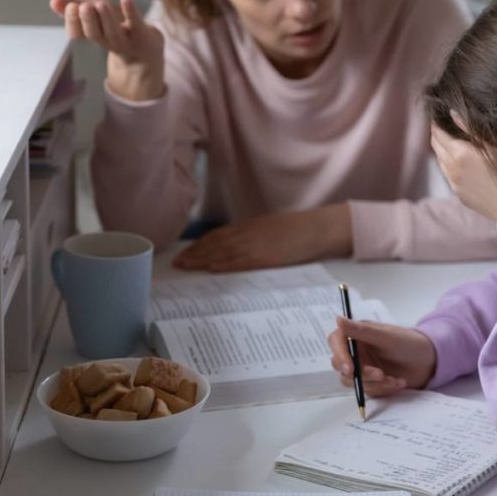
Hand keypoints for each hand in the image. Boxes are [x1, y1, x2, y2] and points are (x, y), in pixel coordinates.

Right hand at [49, 0, 164, 100]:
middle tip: (83, 7)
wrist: (149, 53)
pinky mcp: (145, 35)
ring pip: (114, 33)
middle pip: (96, 35)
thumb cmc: (118, 30)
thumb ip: (76, 9)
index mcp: (95, 36)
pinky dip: (131, 13)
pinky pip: (137, 25)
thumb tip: (53, 1)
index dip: (73, 22)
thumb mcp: (97, 18)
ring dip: (106, 19)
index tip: (70, 7)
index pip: (79, 34)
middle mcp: (109, 41)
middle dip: (88, 21)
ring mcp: (128, 40)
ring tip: (100, 4)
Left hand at [172, 204, 352, 271]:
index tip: (184, 253)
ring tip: (187, 268)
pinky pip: (242, 261)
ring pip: (223, 252)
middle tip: (177, 264)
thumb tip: (236, 247)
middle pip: (215, 244)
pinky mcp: (267, 257)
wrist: (319, 228)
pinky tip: (212, 269)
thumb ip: (253, 236)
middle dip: (194, 254)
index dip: (199, 245)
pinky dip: (225, 264)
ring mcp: (257, 245)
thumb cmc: (299, 229)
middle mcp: (249, 234)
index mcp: (250, 226)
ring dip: (203, 260)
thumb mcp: (271, 228)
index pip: (217, 235)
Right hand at [327, 317, 436, 395]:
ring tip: (395, 379)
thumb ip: (361, 330)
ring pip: (353, 381)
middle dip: (361, 373)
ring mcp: (362, 367)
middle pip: (341, 365)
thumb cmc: (409, 343)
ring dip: (374, 383)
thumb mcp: (386, 336)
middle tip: (380, 375)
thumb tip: (338, 319)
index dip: (340, 355)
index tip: (349, 368)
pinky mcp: (370, 382)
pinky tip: (399, 382)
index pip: (336, 342)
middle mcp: (356, 350)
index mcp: (357, 334)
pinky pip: (367, 390)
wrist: (429, 362)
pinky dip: (383, 388)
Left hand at [429, 113, 496, 220]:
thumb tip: (453, 113)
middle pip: (436, 146)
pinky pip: (449, 174)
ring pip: (441, 161)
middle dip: (439, 133)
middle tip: (447, 123)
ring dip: (443, 148)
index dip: (438, 121)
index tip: (442, 112)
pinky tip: (463, 161)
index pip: (438, 132)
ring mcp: (455, 185)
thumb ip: (473, 128)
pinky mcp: (461, 196)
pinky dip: (450, 163)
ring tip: (455, 139)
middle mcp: (452, 169)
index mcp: (460, 153)